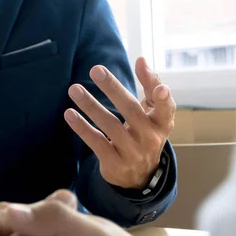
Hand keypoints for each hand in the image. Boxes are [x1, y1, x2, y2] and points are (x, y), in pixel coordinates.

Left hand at [64, 57, 175, 188]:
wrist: (139, 176)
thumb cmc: (145, 133)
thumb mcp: (153, 113)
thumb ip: (151, 86)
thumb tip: (142, 59)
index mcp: (162, 123)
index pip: (166, 108)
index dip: (162, 96)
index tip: (157, 83)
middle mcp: (150, 138)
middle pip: (131, 110)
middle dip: (112, 88)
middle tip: (95, 70)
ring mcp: (132, 153)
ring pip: (109, 125)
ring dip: (90, 105)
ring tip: (74, 89)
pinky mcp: (114, 163)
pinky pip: (96, 142)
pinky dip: (82, 127)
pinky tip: (69, 113)